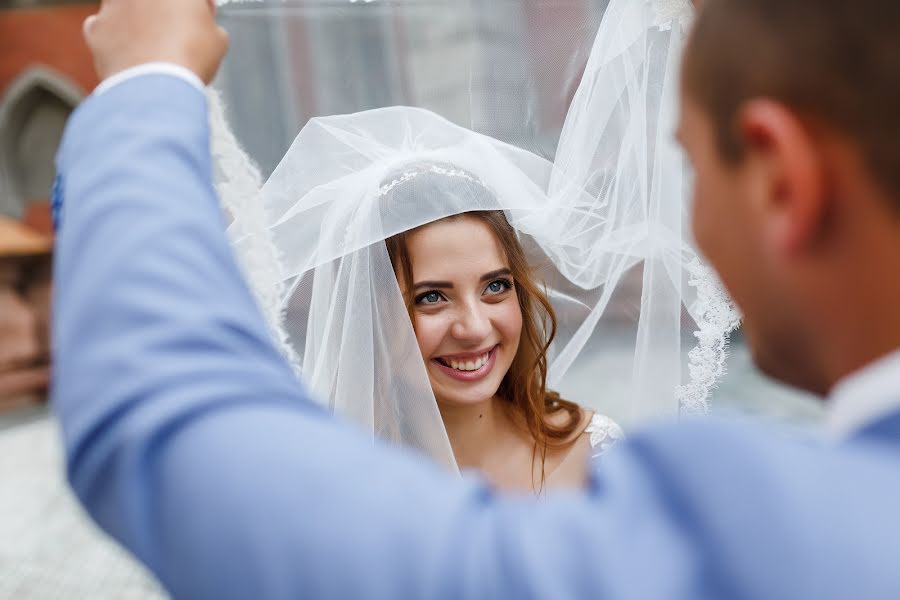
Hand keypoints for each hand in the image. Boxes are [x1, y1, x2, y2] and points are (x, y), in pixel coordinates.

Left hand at [83, 0, 228, 84]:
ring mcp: (113, 5)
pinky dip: (116, 39)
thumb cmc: (186, 58)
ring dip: (137, 20)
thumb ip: (208, 24)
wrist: (156, 86)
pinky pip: (105, 28)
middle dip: (165, 12)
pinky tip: (131, 54)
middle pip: (154, 3)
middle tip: (178, 32)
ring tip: (153, 46)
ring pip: (125, 7)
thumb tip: (204, 28)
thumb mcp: (218, 39)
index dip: (199, 8)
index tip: (202, 17)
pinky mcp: (96, 28)